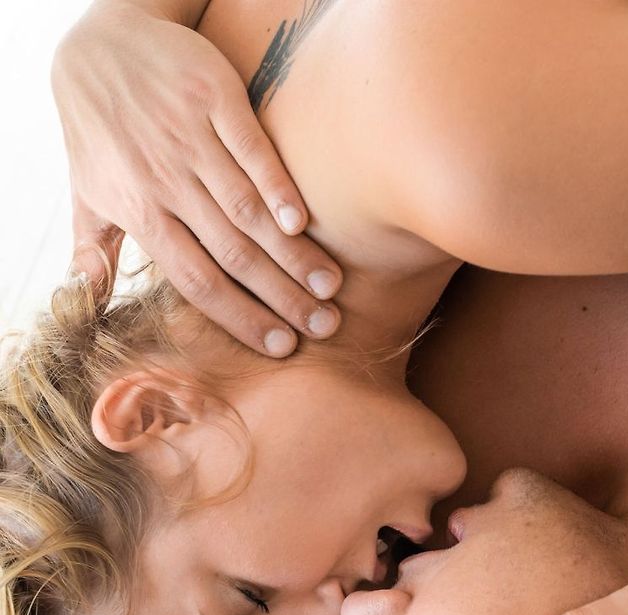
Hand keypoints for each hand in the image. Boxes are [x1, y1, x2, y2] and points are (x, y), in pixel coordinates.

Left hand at [51, 4, 341, 354]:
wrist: (94, 43)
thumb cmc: (96, 129)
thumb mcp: (87, 192)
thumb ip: (95, 251)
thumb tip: (87, 302)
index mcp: (141, 212)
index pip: (197, 280)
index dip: (240, 316)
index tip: (280, 346)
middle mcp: (166, 180)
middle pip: (232, 252)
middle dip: (281, 295)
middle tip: (323, 326)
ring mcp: (190, 137)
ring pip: (247, 208)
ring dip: (293, 252)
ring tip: (329, 286)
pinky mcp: (212, 95)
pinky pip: (250, 147)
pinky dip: (276, 184)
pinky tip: (302, 221)